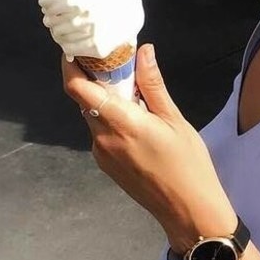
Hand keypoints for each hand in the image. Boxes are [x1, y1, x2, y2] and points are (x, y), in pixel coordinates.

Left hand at [62, 44, 236, 250]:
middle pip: (85, 100)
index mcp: (120, 122)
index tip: (77, 48)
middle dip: (94, 79)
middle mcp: (103, 137)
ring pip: (93, 116)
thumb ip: (153, 85)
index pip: (77, 88)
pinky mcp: (106, 165)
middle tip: (115, 63)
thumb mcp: (174, 120)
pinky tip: (135, 121)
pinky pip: (101, 133)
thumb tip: (143, 52)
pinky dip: (111, 120)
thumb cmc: (188, 163)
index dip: (70, 65)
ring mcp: (101, 154)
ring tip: (132, 92)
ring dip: (104, 101)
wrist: (188, 211)